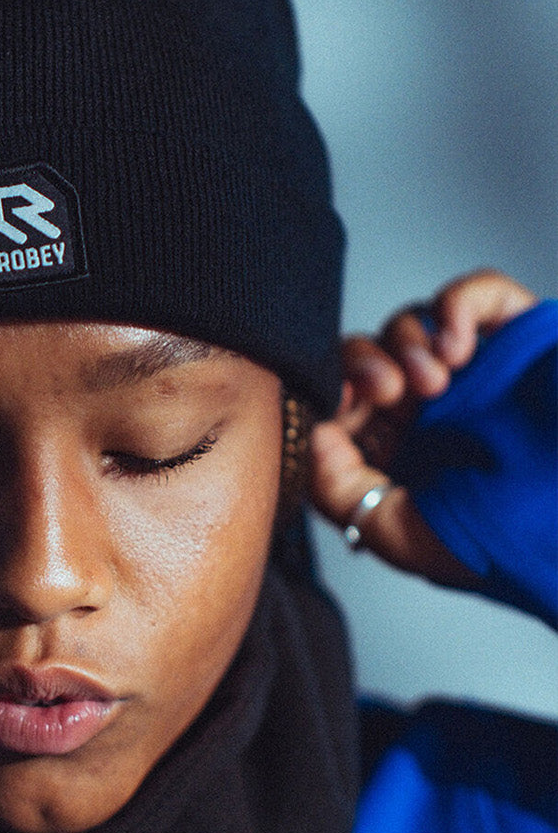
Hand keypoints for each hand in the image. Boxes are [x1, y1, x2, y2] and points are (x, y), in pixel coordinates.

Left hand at [308, 269, 538, 585]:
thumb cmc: (499, 540)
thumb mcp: (394, 532)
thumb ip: (334, 489)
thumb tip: (313, 433)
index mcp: (402, 447)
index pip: (344, 397)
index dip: (332, 390)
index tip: (342, 404)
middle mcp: (435, 405)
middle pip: (370, 353)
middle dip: (364, 363)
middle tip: (388, 391)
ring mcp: (477, 369)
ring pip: (411, 323)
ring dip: (408, 343)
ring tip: (436, 383)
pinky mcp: (520, 335)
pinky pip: (478, 292)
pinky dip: (457, 305)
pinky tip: (458, 346)